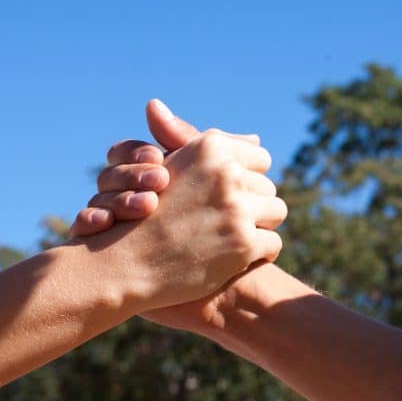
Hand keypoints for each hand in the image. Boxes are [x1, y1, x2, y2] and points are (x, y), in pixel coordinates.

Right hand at [78, 118, 285, 311]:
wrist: (125, 263)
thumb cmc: (146, 217)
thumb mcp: (172, 169)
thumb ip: (212, 151)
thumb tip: (256, 137)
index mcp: (209, 148)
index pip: (259, 156)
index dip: (246, 177)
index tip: (228, 195)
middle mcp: (226, 173)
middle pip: (268, 186)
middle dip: (253, 203)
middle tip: (225, 222)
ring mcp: (236, 209)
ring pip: (277, 211)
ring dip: (260, 227)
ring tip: (233, 238)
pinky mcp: (243, 244)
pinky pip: (273, 243)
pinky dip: (259, 254)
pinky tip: (238, 260)